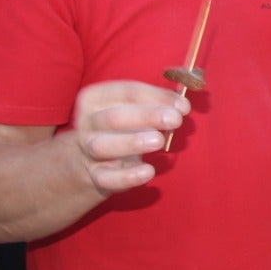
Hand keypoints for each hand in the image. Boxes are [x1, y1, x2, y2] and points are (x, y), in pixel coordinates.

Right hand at [70, 80, 190, 193]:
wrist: (92, 159)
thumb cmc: (122, 127)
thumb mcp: (134, 109)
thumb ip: (157, 103)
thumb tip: (181, 105)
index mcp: (96, 98)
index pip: (125, 92)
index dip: (156, 97)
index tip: (182, 106)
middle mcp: (88, 122)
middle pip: (113, 118)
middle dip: (146, 117)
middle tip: (175, 119)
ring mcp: (88, 150)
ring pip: (103, 146)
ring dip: (133, 143)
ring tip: (159, 141)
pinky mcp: (95, 175)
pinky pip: (107, 177)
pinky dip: (127, 176)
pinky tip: (148, 171)